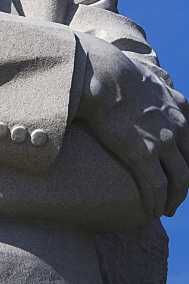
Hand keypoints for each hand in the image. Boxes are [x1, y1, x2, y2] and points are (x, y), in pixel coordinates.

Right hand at [76, 33, 188, 216]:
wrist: (103, 74)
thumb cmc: (114, 72)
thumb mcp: (146, 77)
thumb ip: (152, 88)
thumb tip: (138, 89)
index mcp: (179, 107)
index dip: (188, 160)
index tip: (181, 170)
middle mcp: (178, 126)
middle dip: (185, 184)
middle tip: (177, 196)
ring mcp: (162, 141)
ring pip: (179, 180)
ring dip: (174, 198)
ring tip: (167, 209)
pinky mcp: (143, 153)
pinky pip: (156, 186)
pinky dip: (156, 201)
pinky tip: (151, 210)